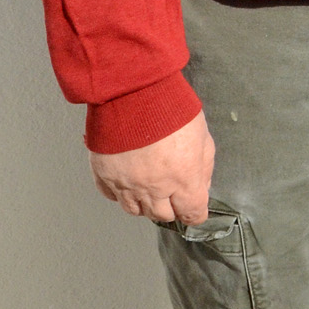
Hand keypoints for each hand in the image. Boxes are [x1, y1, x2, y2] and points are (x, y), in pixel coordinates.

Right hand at [90, 112, 213, 224]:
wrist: (133, 93)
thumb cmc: (170, 108)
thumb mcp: (202, 135)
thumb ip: (204, 165)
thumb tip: (201, 185)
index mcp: (183, 178)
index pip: (191, 212)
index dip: (195, 213)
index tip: (195, 211)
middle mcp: (154, 188)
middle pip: (163, 215)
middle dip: (171, 208)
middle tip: (173, 196)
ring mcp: (127, 184)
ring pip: (137, 210)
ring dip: (146, 204)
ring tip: (151, 189)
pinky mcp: (105, 176)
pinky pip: (113, 196)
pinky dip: (122, 193)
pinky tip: (129, 182)